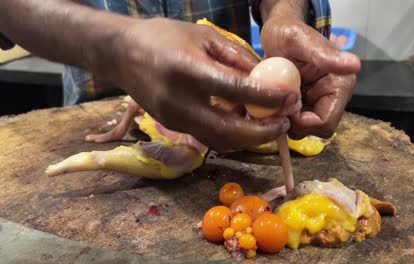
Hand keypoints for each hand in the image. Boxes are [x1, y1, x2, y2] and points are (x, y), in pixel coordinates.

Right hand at [105, 18, 297, 149]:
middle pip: (228, 130)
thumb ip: (237, 58)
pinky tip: (245, 123)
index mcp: (188, 70)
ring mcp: (173, 119)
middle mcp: (179, 101)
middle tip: (285, 125)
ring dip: (248, 138)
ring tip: (270, 126)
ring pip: (219, 140)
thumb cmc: (164, 37)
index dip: (266, 97)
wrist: (121, 53)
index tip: (289, 99)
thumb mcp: (204, 36)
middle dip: (262, 133)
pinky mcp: (172, 126)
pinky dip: (231, 135)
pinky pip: (208, 137)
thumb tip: (267, 78)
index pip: (234, 90)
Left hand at [260, 16, 360, 138]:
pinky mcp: (301, 105)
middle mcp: (331, 97)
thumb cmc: (288, 32)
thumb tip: (354, 65)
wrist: (276, 33)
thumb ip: (324, 54)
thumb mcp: (301, 40)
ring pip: (301, 129)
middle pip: (313, 130)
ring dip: (284, 121)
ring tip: (270, 102)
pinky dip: (278, 118)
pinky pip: (291, 123)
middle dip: (293, 123)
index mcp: (339, 85)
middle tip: (274, 106)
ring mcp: (316, 103)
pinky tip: (269, 105)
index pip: (326, 123)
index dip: (304, 123)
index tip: (285, 109)